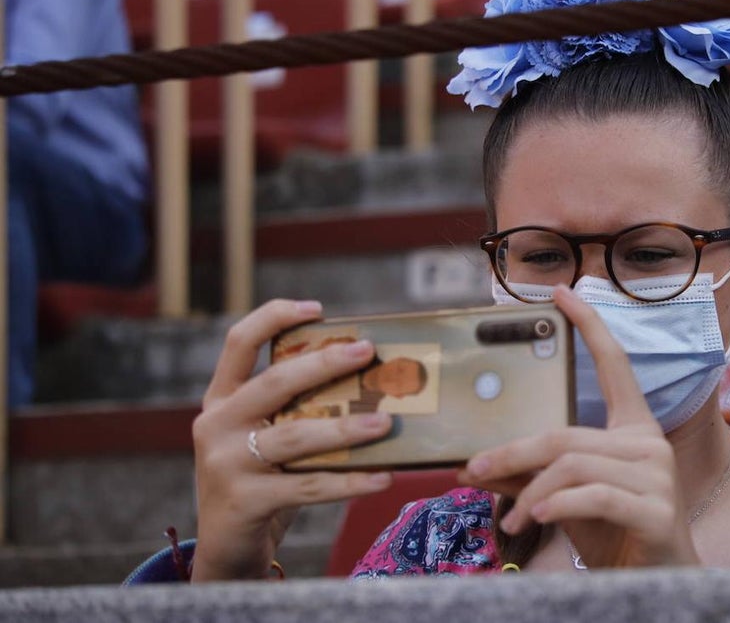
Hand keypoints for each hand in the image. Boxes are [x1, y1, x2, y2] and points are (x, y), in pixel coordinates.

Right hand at [191, 299, 394, 581]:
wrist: (226, 548)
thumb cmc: (261, 480)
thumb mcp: (264, 436)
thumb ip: (294, 408)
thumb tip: (369, 379)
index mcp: (221, 400)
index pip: (238, 343)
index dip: (274, 317)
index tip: (317, 309)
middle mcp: (216, 425)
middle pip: (274, 383)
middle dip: (324, 364)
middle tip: (367, 353)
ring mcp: (225, 464)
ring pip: (294, 436)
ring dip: (345, 428)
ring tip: (385, 423)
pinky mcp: (244, 501)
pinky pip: (307, 486)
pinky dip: (349, 481)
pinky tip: (382, 478)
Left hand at [458, 286, 698, 568]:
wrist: (659, 583)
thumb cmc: (614, 534)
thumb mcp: (565, 499)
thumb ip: (527, 477)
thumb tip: (473, 466)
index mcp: (633, 428)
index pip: (614, 365)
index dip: (590, 325)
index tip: (562, 292)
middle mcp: (649, 442)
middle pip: (565, 434)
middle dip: (511, 452)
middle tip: (472, 471)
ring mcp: (657, 474)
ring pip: (572, 465)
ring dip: (529, 495)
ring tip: (511, 520)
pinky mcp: (657, 509)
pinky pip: (591, 495)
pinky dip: (554, 507)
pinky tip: (536, 521)